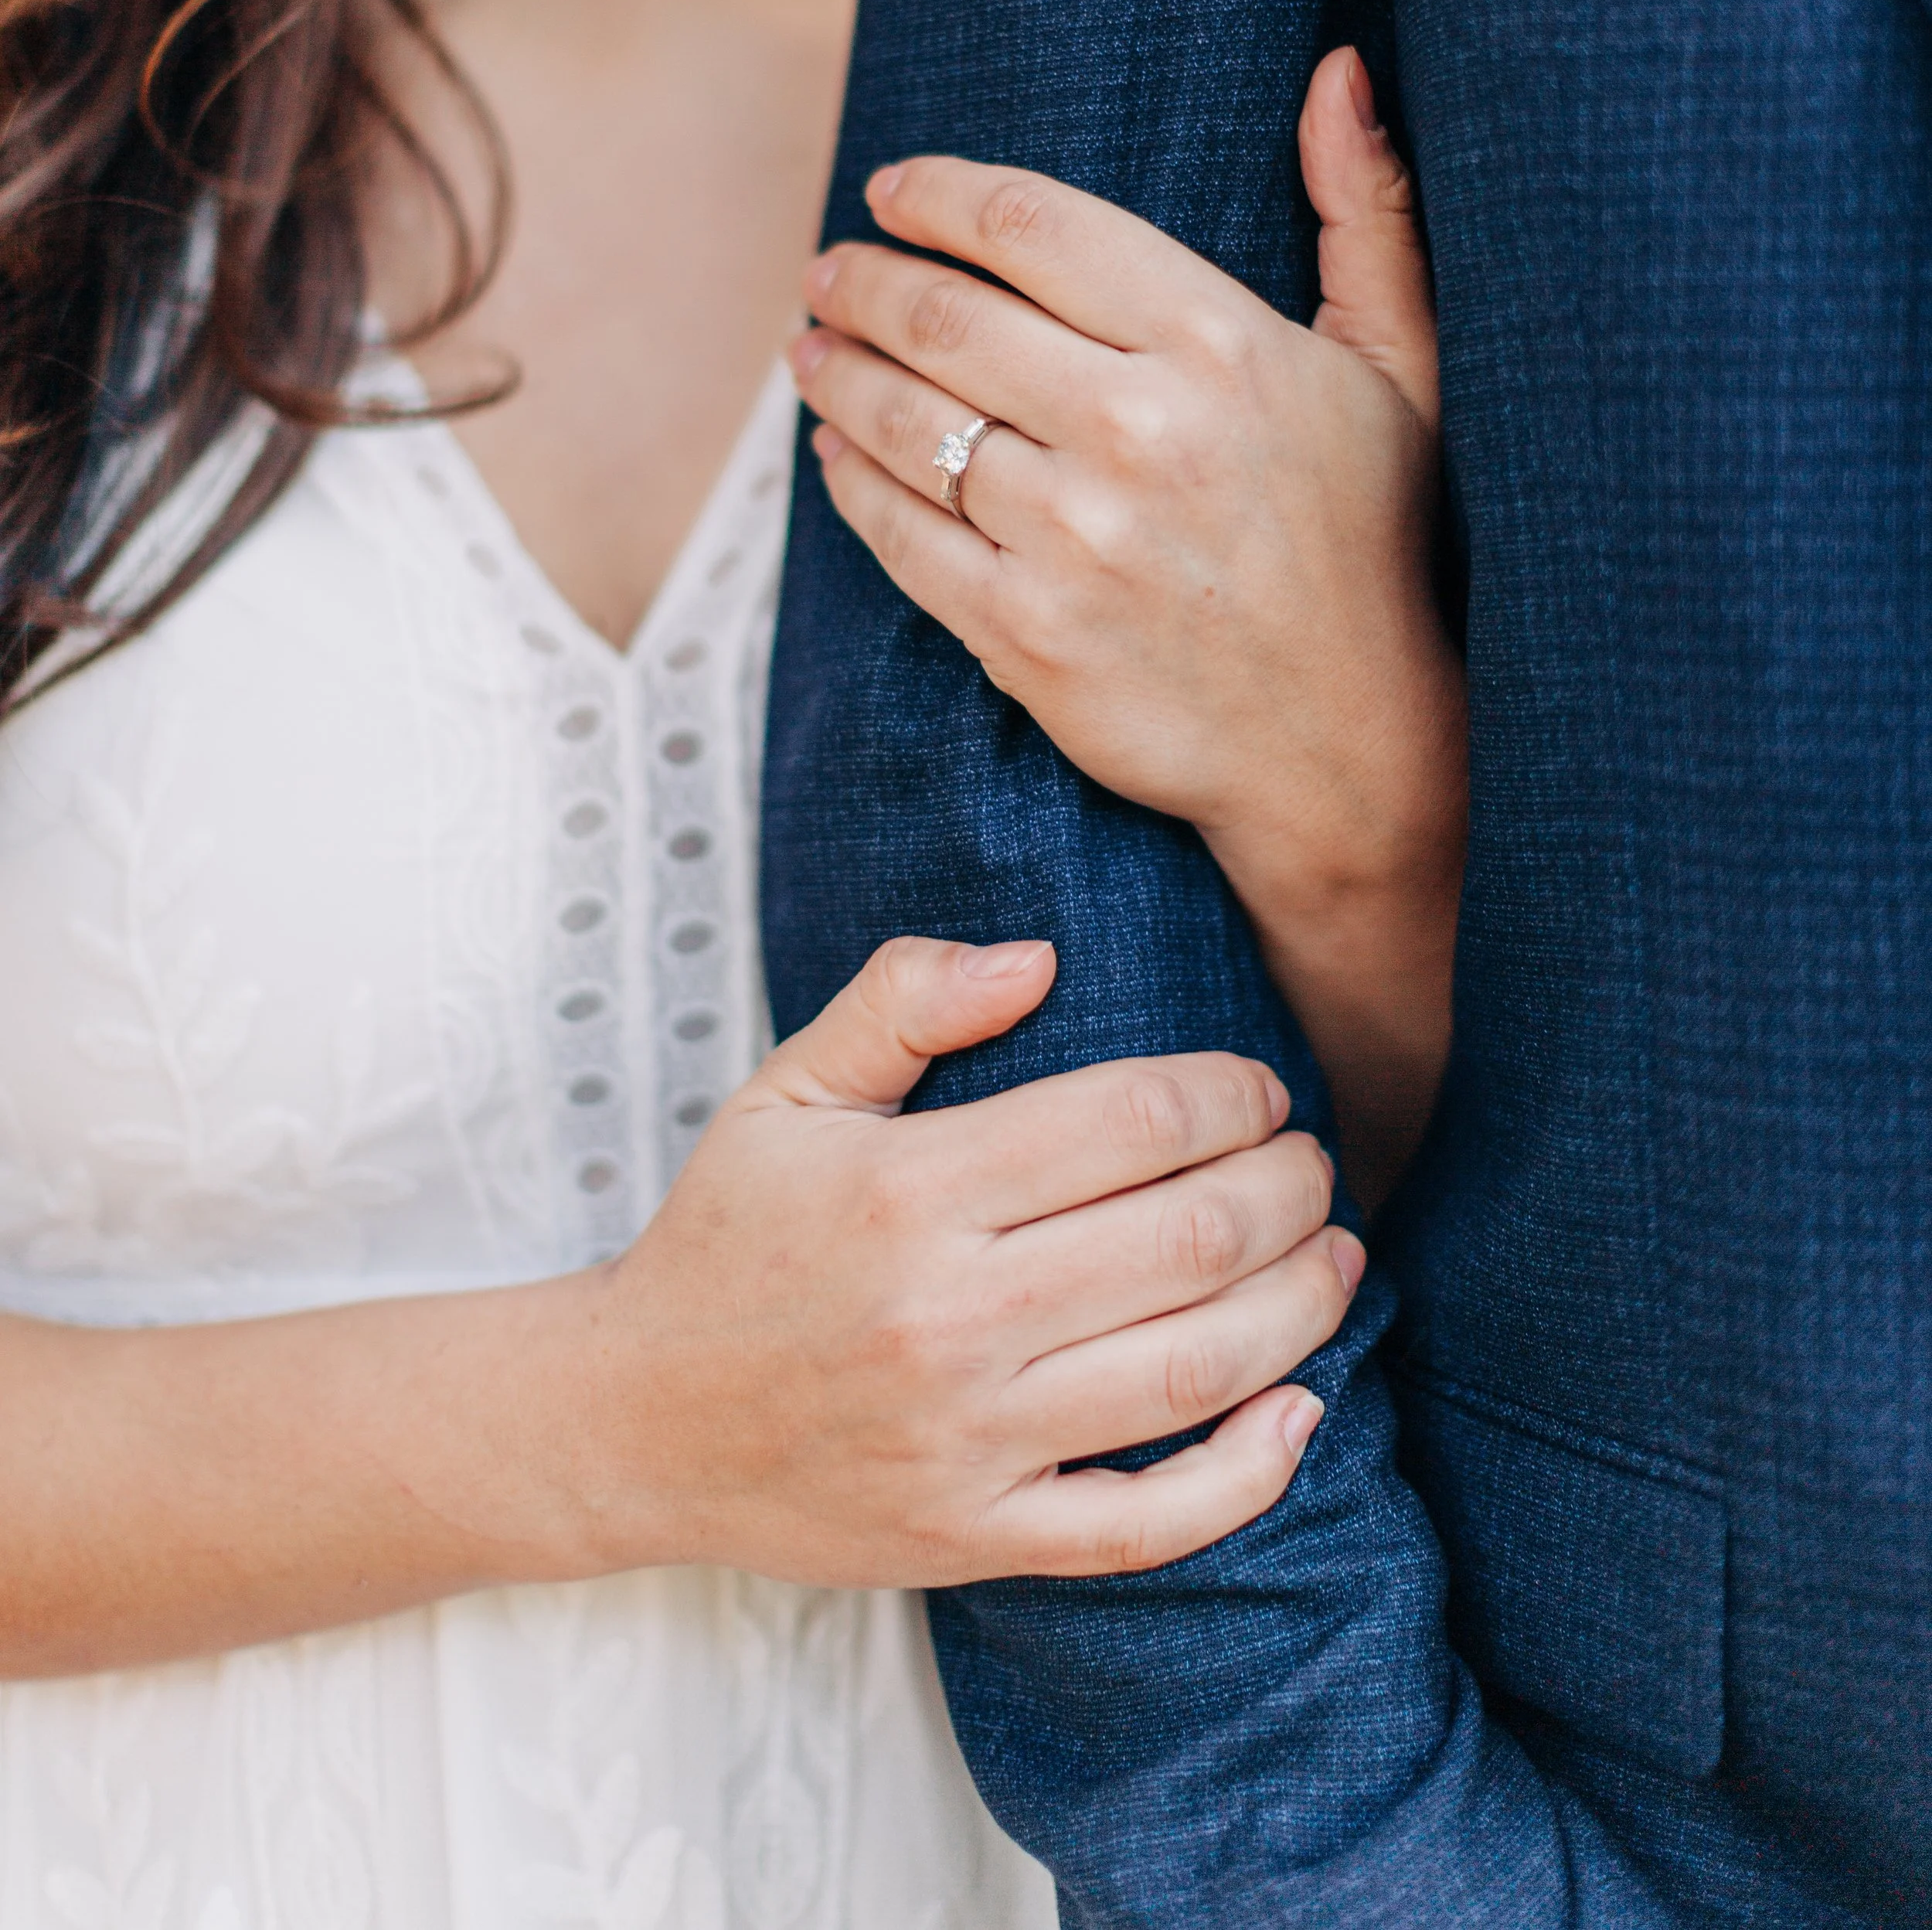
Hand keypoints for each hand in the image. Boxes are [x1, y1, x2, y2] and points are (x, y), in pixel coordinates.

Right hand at [567, 935, 1358, 1586]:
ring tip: (1339, 1254)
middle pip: (1191, 1238)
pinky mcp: (979, 1537)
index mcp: (908, 1191)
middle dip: (1291, 1186)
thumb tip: (1036, 954)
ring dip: (1304, 1305)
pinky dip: (1248, 1474)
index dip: (1231, 1094)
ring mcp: (970, 1440)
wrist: (630, 1421)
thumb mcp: (784, 1093)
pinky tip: (1305, 1412)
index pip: (1133, 1122)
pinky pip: (1147, 1524)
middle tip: (1317, 1161)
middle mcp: (947, 1317)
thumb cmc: (724, 1240)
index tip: (1261, 1087)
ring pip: (1197, 1370)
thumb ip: (901, 1000)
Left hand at [789, 50, 1465, 1203]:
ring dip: (836, 372)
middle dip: (864, 280)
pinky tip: (832, 450)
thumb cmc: (1370, 542)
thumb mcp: (1403, 369)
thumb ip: (1365, 213)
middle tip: (828, 269)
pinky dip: (848, 483)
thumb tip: (1339, 68)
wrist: (1351, 747)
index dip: (936, 194)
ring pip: (906, 425)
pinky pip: (900, 537)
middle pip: (945, 317)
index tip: (891, 189)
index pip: (1030, 225)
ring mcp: (1075, 540)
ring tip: (809, 345)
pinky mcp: (1027, 636)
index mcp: (1219, 345)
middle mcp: (1138, 433)